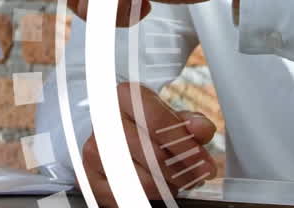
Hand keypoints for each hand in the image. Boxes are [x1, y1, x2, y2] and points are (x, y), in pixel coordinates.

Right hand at [82, 82, 216, 207]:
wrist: (113, 134)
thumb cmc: (143, 124)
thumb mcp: (169, 116)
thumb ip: (190, 122)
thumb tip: (202, 128)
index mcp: (125, 96)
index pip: (158, 123)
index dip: (186, 146)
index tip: (205, 163)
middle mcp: (105, 120)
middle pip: (152, 155)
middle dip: (183, 171)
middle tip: (197, 176)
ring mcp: (94, 149)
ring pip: (141, 180)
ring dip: (168, 187)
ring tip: (177, 181)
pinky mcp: (88, 176)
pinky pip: (125, 197)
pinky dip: (147, 198)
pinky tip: (157, 189)